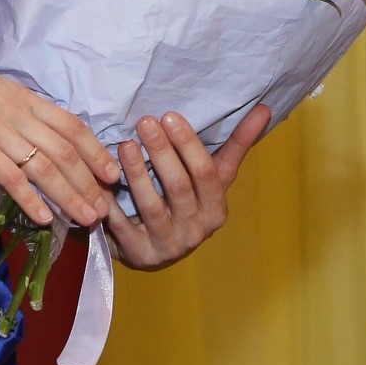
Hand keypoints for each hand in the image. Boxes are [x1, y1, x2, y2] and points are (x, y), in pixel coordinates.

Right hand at [0, 36, 123, 226]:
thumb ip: (20, 112)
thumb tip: (35, 133)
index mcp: (30, 101)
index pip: (74, 128)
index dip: (97, 152)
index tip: (113, 174)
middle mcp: (23, 118)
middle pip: (67, 153)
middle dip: (90, 183)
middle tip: (106, 209)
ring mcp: (2, 134)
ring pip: (47, 168)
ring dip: (70, 196)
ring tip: (86, 219)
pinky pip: (12, 178)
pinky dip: (31, 199)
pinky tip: (44, 219)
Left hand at [106, 103, 272, 269]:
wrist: (158, 248)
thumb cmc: (189, 203)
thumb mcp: (214, 177)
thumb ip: (236, 145)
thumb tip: (264, 108)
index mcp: (217, 210)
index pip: (206, 173)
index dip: (188, 144)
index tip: (170, 116)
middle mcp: (196, 231)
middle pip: (178, 187)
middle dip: (161, 151)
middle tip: (144, 122)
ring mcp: (168, 246)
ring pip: (152, 206)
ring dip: (137, 173)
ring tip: (125, 144)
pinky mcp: (139, 256)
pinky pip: (122, 227)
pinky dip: (111, 202)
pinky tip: (101, 180)